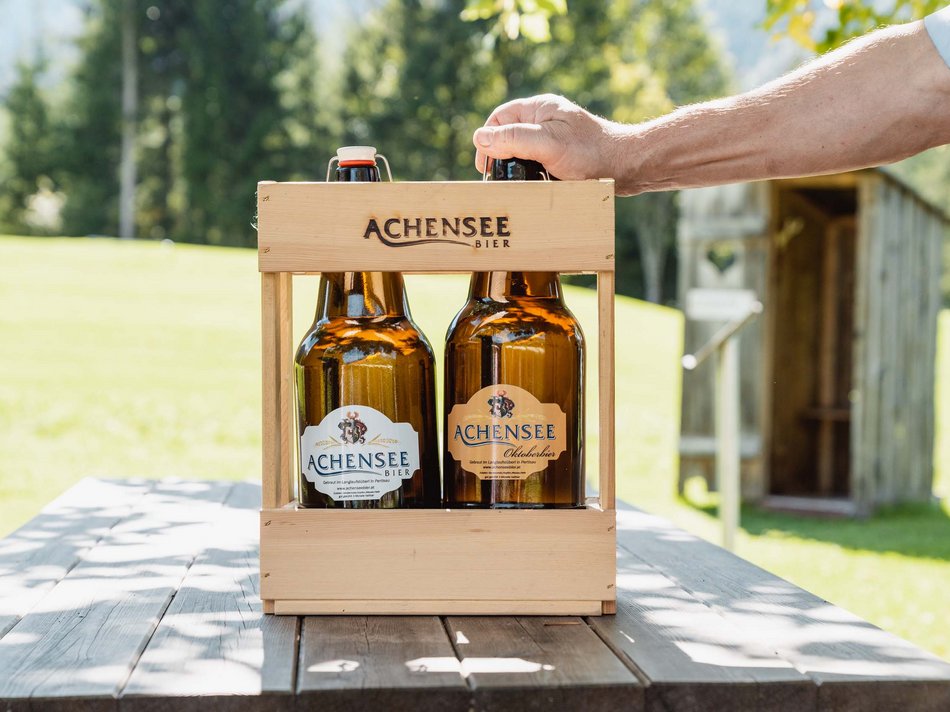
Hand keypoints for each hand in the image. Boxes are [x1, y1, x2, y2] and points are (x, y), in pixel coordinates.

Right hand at [473, 94, 625, 184]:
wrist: (626, 166)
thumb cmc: (590, 152)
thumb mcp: (547, 143)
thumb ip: (513, 139)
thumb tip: (480, 138)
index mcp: (539, 108)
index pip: (499, 119)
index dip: (487, 140)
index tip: (486, 166)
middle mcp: (544, 120)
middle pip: (508, 136)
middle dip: (500, 157)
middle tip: (498, 180)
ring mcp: (553, 138)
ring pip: (521, 152)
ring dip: (516, 169)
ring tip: (515, 185)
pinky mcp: (561, 156)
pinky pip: (536, 164)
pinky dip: (531, 175)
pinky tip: (533, 186)